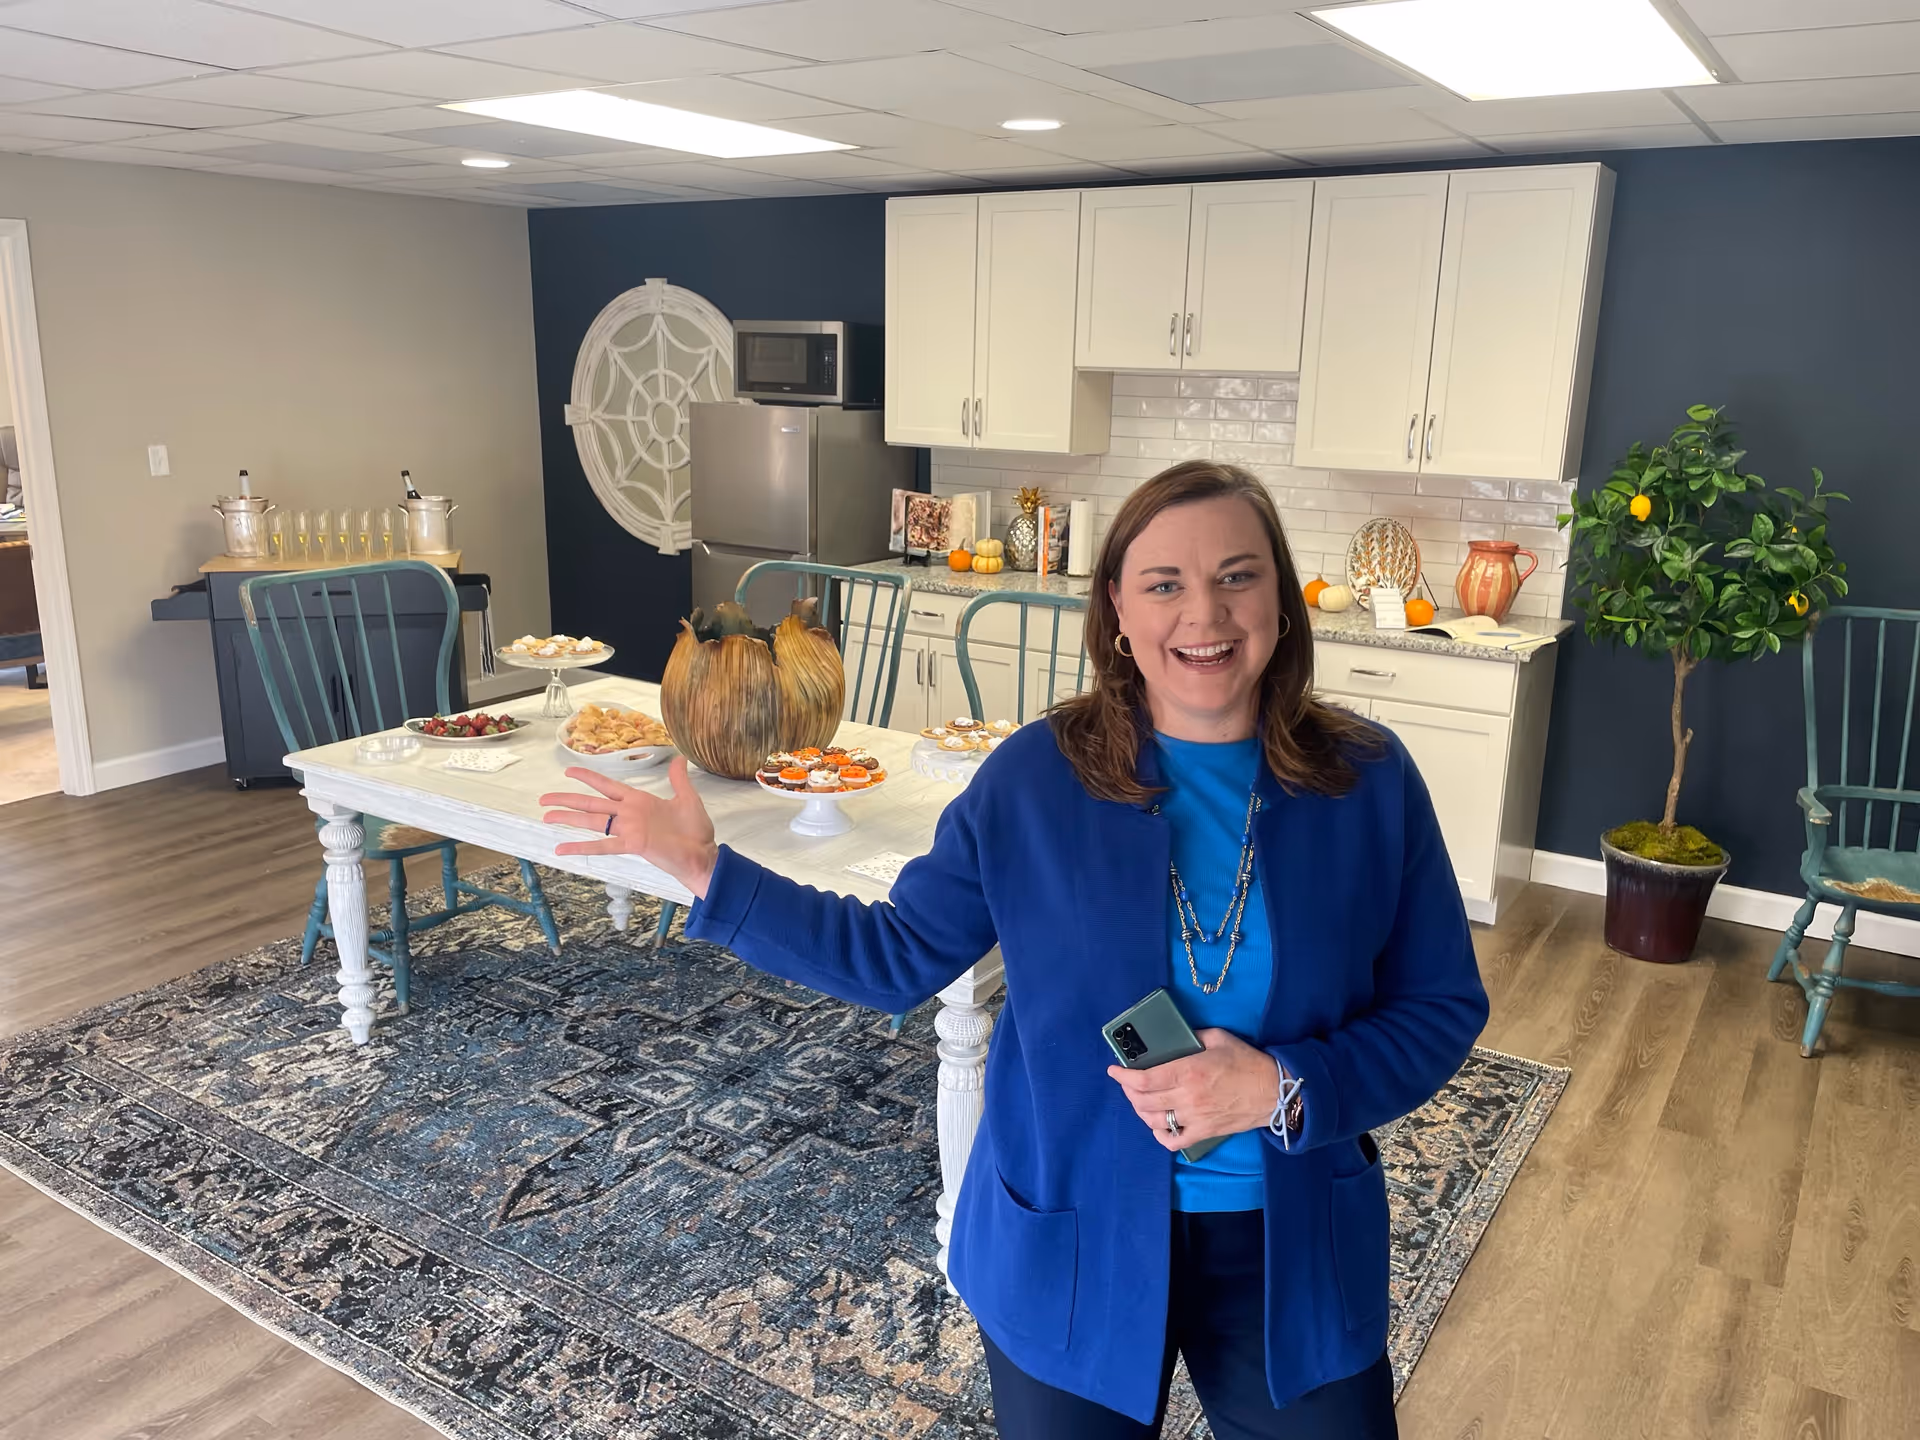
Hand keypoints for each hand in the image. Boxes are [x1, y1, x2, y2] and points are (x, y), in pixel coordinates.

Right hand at [539, 757, 719, 898]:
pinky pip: (603, 844)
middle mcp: (629, 814)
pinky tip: (563, 848)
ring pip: (592, 821)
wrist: (703, 855)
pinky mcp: (633, 844)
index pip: (608, 786)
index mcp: (639, 801)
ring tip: (546, 816)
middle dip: (567, 800)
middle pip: (592, 803)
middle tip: (543, 799)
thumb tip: (680, 758)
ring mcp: (629, 829)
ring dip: (568, 818)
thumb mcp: (688, 799)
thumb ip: (679, 780)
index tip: (569, 771)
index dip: (589, 778)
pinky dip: (582, 846)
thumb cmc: (696, 831)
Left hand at [1106, 1029, 1278, 1150]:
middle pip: (1144, 1100)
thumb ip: (1192, 1036)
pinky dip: (1160, 1136)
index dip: (1124, 1076)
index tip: (1114, 1070)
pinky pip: (1174, 1141)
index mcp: (1189, 1071)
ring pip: (1154, 1121)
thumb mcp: (1218, 1038)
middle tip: (1126, 1082)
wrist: (1274, 1091)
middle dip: (1128, 1091)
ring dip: (1140, 1111)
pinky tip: (1158, 1125)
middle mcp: (1188, 1096)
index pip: (1145, 1078)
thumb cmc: (1248, 1062)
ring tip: (1139, 1101)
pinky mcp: (1204, 1132)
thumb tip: (1174, 1037)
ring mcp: (1196, 1118)